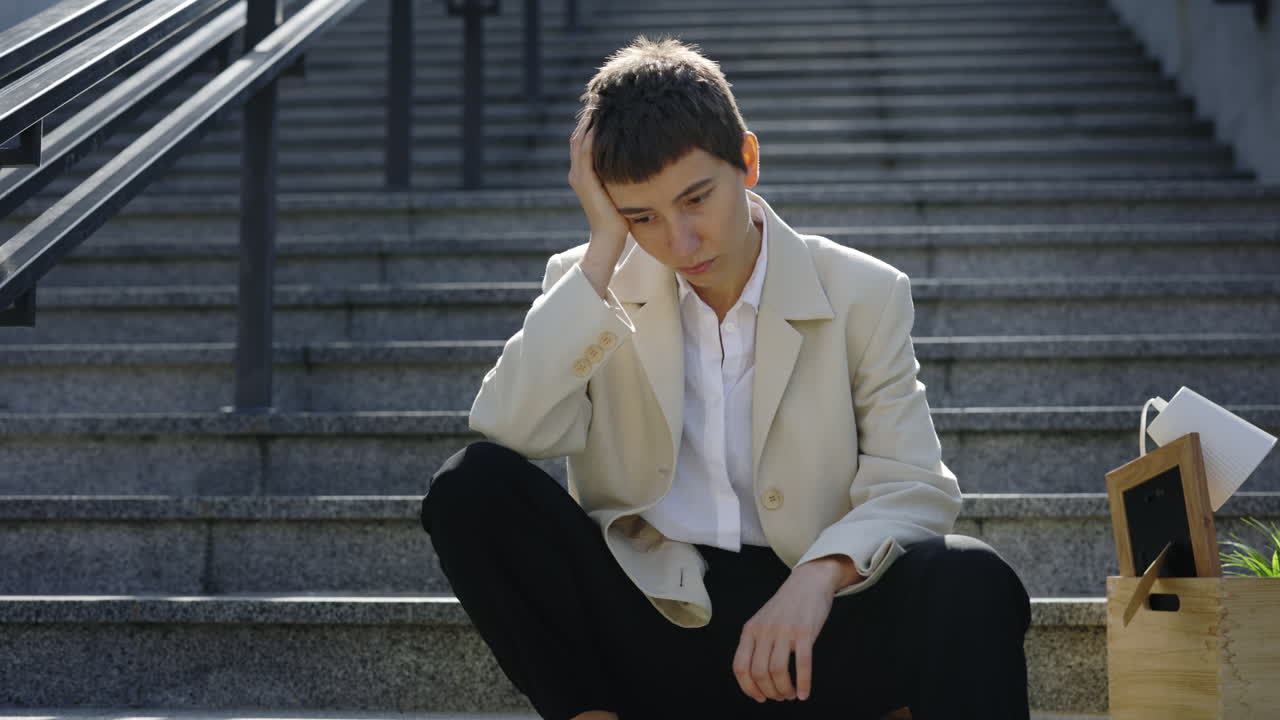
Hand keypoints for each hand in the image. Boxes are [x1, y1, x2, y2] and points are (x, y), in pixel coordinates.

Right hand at [568, 115, 628, 295]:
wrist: (610, 241)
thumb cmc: (622, 221)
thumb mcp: (624, 191)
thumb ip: (627, 175)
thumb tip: (646, 157)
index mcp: (585, 174)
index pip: (587, 139)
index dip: (597, 121)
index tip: (613, 104)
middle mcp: (578, 172)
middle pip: (581, 133)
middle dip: (594, 114)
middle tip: (608, 95)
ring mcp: (579, 175)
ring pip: (581, 137)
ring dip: (592, 118)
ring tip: (605, 99)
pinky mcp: (584, 180)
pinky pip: (586, 149)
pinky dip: (593, 132)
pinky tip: (604, 118)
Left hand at [732, 564, 837, 703]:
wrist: (807, 582)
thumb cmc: (786, 606)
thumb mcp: (762, 621)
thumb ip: (756, 643)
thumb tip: (756, 676)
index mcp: (750, 630)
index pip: (740, 666)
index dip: (747, 687)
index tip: (758, 697)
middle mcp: (764, 630)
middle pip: (759, 672)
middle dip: (769, 691)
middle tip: (779, 696)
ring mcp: (784, 631)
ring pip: (778, 671)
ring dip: (784, 690)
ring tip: (791, 694)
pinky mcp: (804, 632)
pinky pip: (802, 664)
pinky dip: (803, 684)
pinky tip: (804, 693)